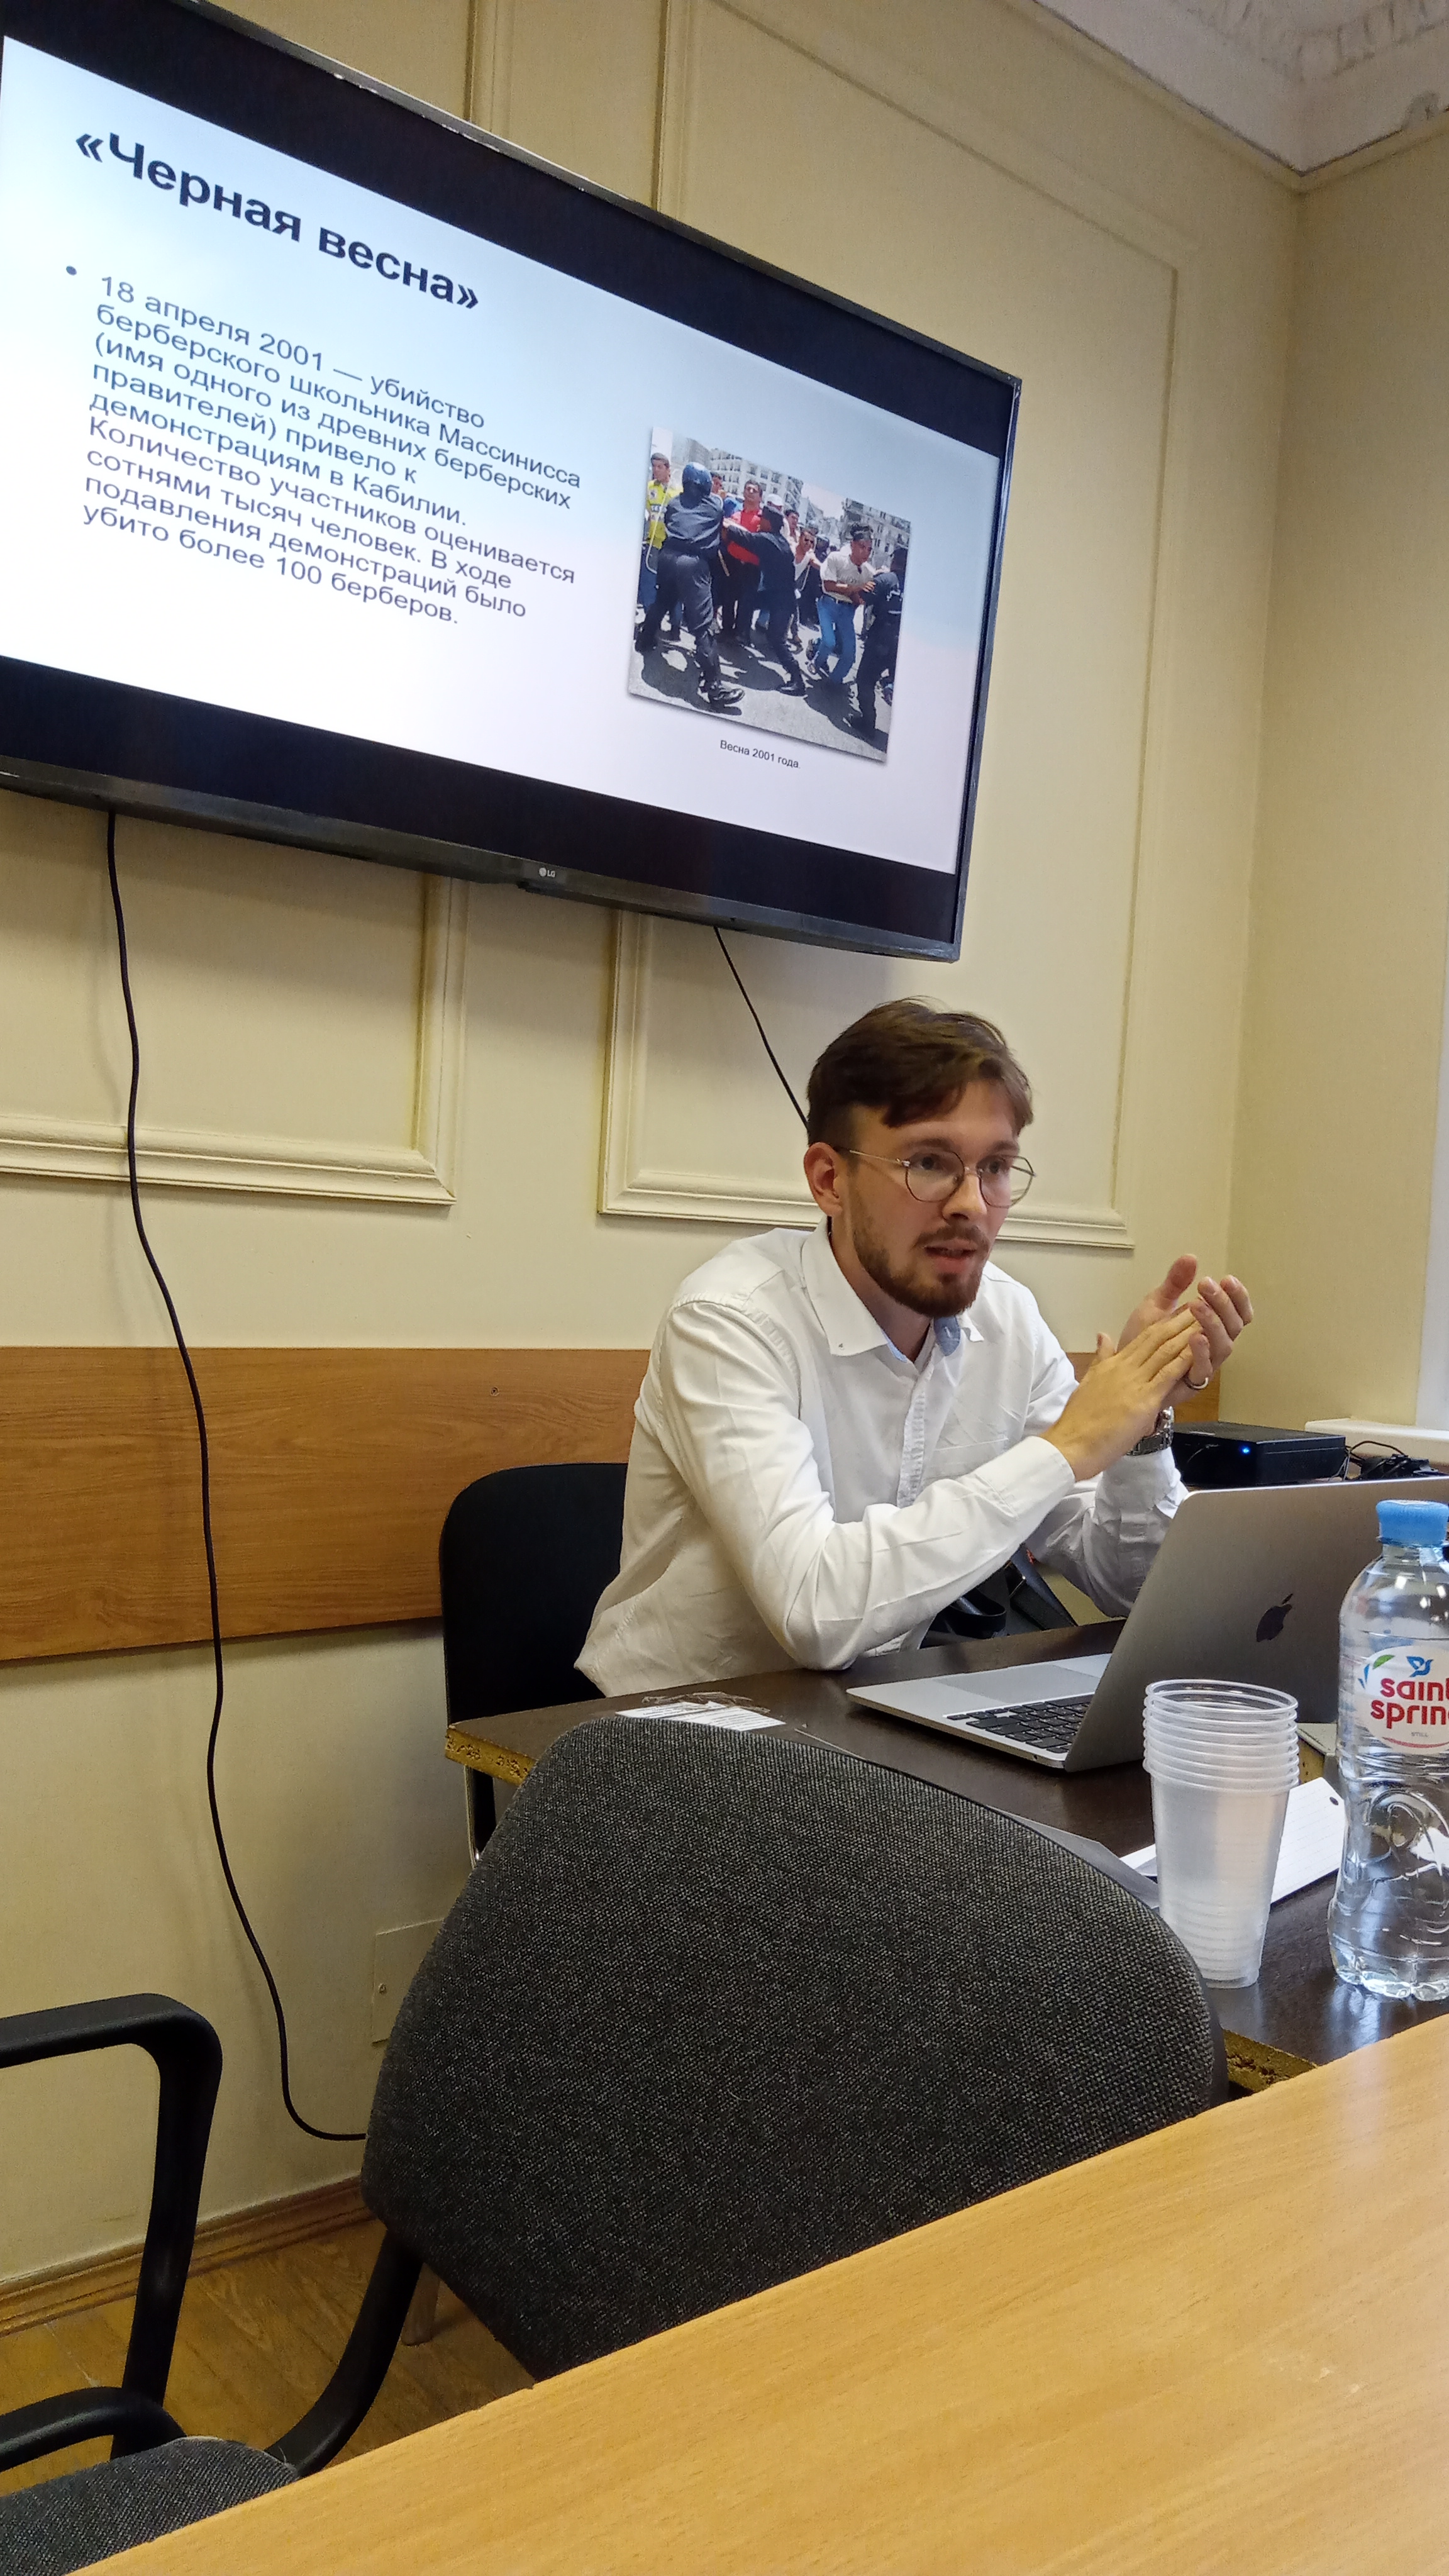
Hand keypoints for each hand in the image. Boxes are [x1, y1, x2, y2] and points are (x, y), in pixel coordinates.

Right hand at [1041, 1309, 1202, 1482]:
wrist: (1071, 1443)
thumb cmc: (1079, 1420)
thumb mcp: (1089, 1382)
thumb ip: (1100, 1358)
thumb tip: (1102, 1336)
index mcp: (1114, 1364)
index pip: (1143, 1338)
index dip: (1164, 1322)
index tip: (1181, 1310)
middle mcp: (1125, 1367)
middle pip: (1157, 1338)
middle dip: (1180, 1320)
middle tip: (1201, 1303)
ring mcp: (1135, 1382)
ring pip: (1165, 1351)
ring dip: (1187, 1333)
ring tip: (1206, 1318)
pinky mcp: (1144, 1400)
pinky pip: (1168, 1375)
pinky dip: (1184, 1359)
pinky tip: (1198, 1348)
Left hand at [1119, 1254, 1253, 1405]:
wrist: (1122, 1370)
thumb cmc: (1145, 1339)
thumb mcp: (1158, 1305)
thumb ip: (1174, 1283)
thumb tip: (1190, 1257)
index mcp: (1211, 1326)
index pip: (1237, 1311)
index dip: (1238, 1296)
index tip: (1227, 1279)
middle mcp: (1214, 1345)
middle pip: (1234, 1325)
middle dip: (1224, 1303)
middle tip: (1206, 1285)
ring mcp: (1205, 1364)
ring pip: (1224, 1346)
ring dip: (1213, 1323)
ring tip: (1198, 1305)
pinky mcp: (1191, 1381)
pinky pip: (1204, 1369)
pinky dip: (1201, 1352)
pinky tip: (1194, 1336)